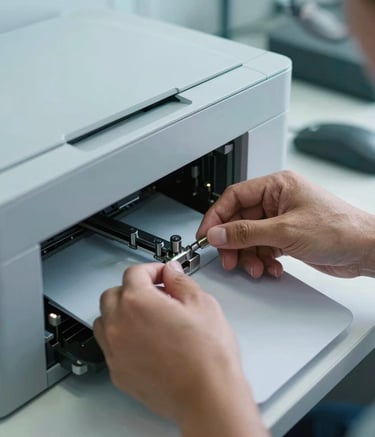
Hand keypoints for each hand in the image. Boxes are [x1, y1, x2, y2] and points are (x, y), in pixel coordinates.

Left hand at [94, 262, 267, 436]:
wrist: (208, 397)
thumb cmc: (208, 356)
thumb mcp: (202, 304)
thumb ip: (181, 282)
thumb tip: (171, 273)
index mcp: (138, 302)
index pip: (134, 273)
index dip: (152, 269)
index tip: (162, 275)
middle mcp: (120, 325)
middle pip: (113, 294)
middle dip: (132, 289)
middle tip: (155, 293)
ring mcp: (115, 351)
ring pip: (104, 320)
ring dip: (120, 312)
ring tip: (146, 316)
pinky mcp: (118, 373)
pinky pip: (109, 346)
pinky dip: (120, 337)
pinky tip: (143, 341)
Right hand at [197, 170, 374, 278]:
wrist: (366, 250)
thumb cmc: (339, 229)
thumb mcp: (285, 230)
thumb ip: (246, 232)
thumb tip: (218, 233)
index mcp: (276, 186)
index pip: (234, 197)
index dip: (216, 216)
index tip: (206, 235)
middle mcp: (277, 201)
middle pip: (240, 220)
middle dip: (234, 242)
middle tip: (229, 258)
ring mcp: (281, 220)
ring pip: (250, 238)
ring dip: (250, 255)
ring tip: (256, 267)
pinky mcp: (286, 237)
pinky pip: (263, 248)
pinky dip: (263, 260)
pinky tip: (272, 268)